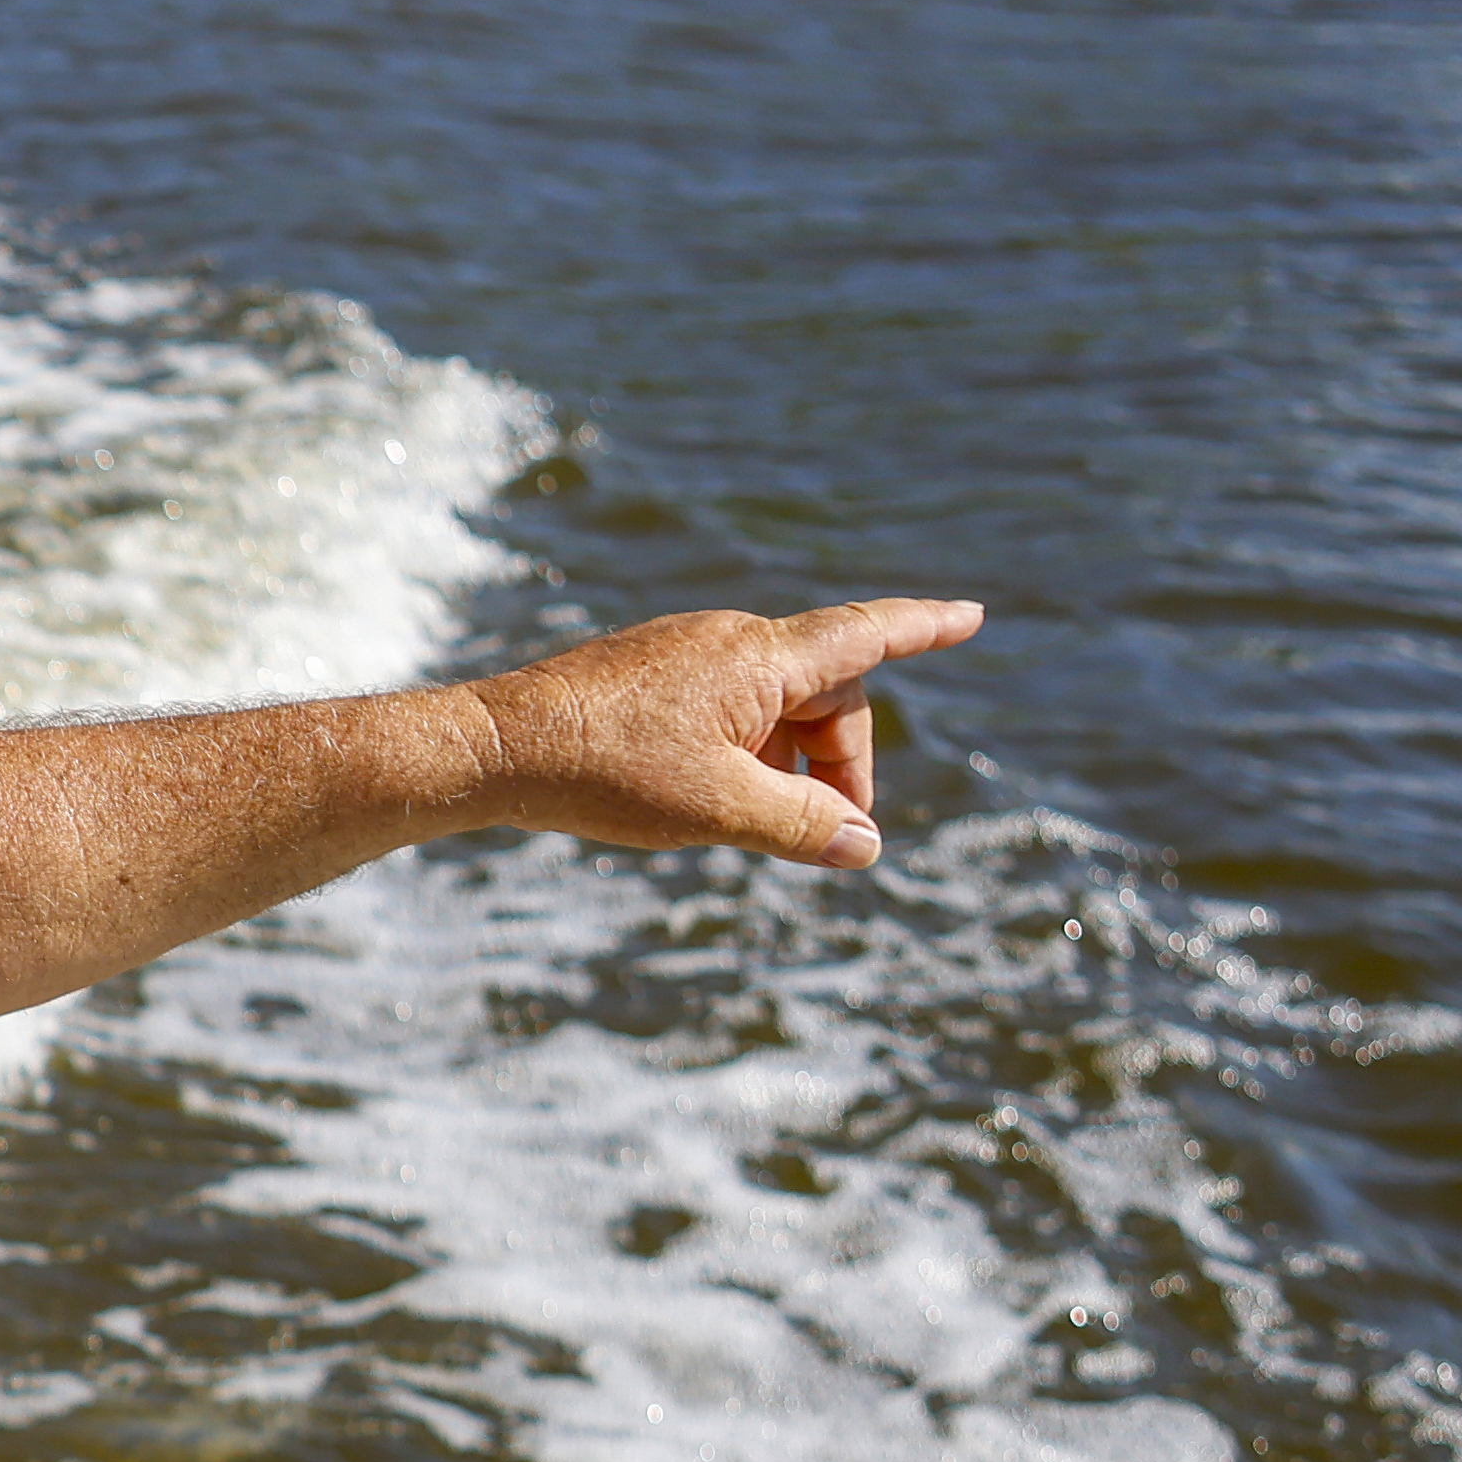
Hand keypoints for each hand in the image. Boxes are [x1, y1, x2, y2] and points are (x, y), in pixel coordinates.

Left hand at [459, 601, 982, 870]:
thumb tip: (865, 843)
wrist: (491, 749)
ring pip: (769, 709)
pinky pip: (721, 710)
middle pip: (822, 696)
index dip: (924, 630)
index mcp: (760, 656)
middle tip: (827, 837)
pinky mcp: (646, 675)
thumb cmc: (603, 772)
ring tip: (745, 821)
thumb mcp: (721, 809)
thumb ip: (805, 824)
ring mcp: (683, 653)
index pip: (866, 637)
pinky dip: (738, 754)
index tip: (970, 617)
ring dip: (784, 765)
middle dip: (839, 764)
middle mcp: (728, 639)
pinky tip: (697, 801)